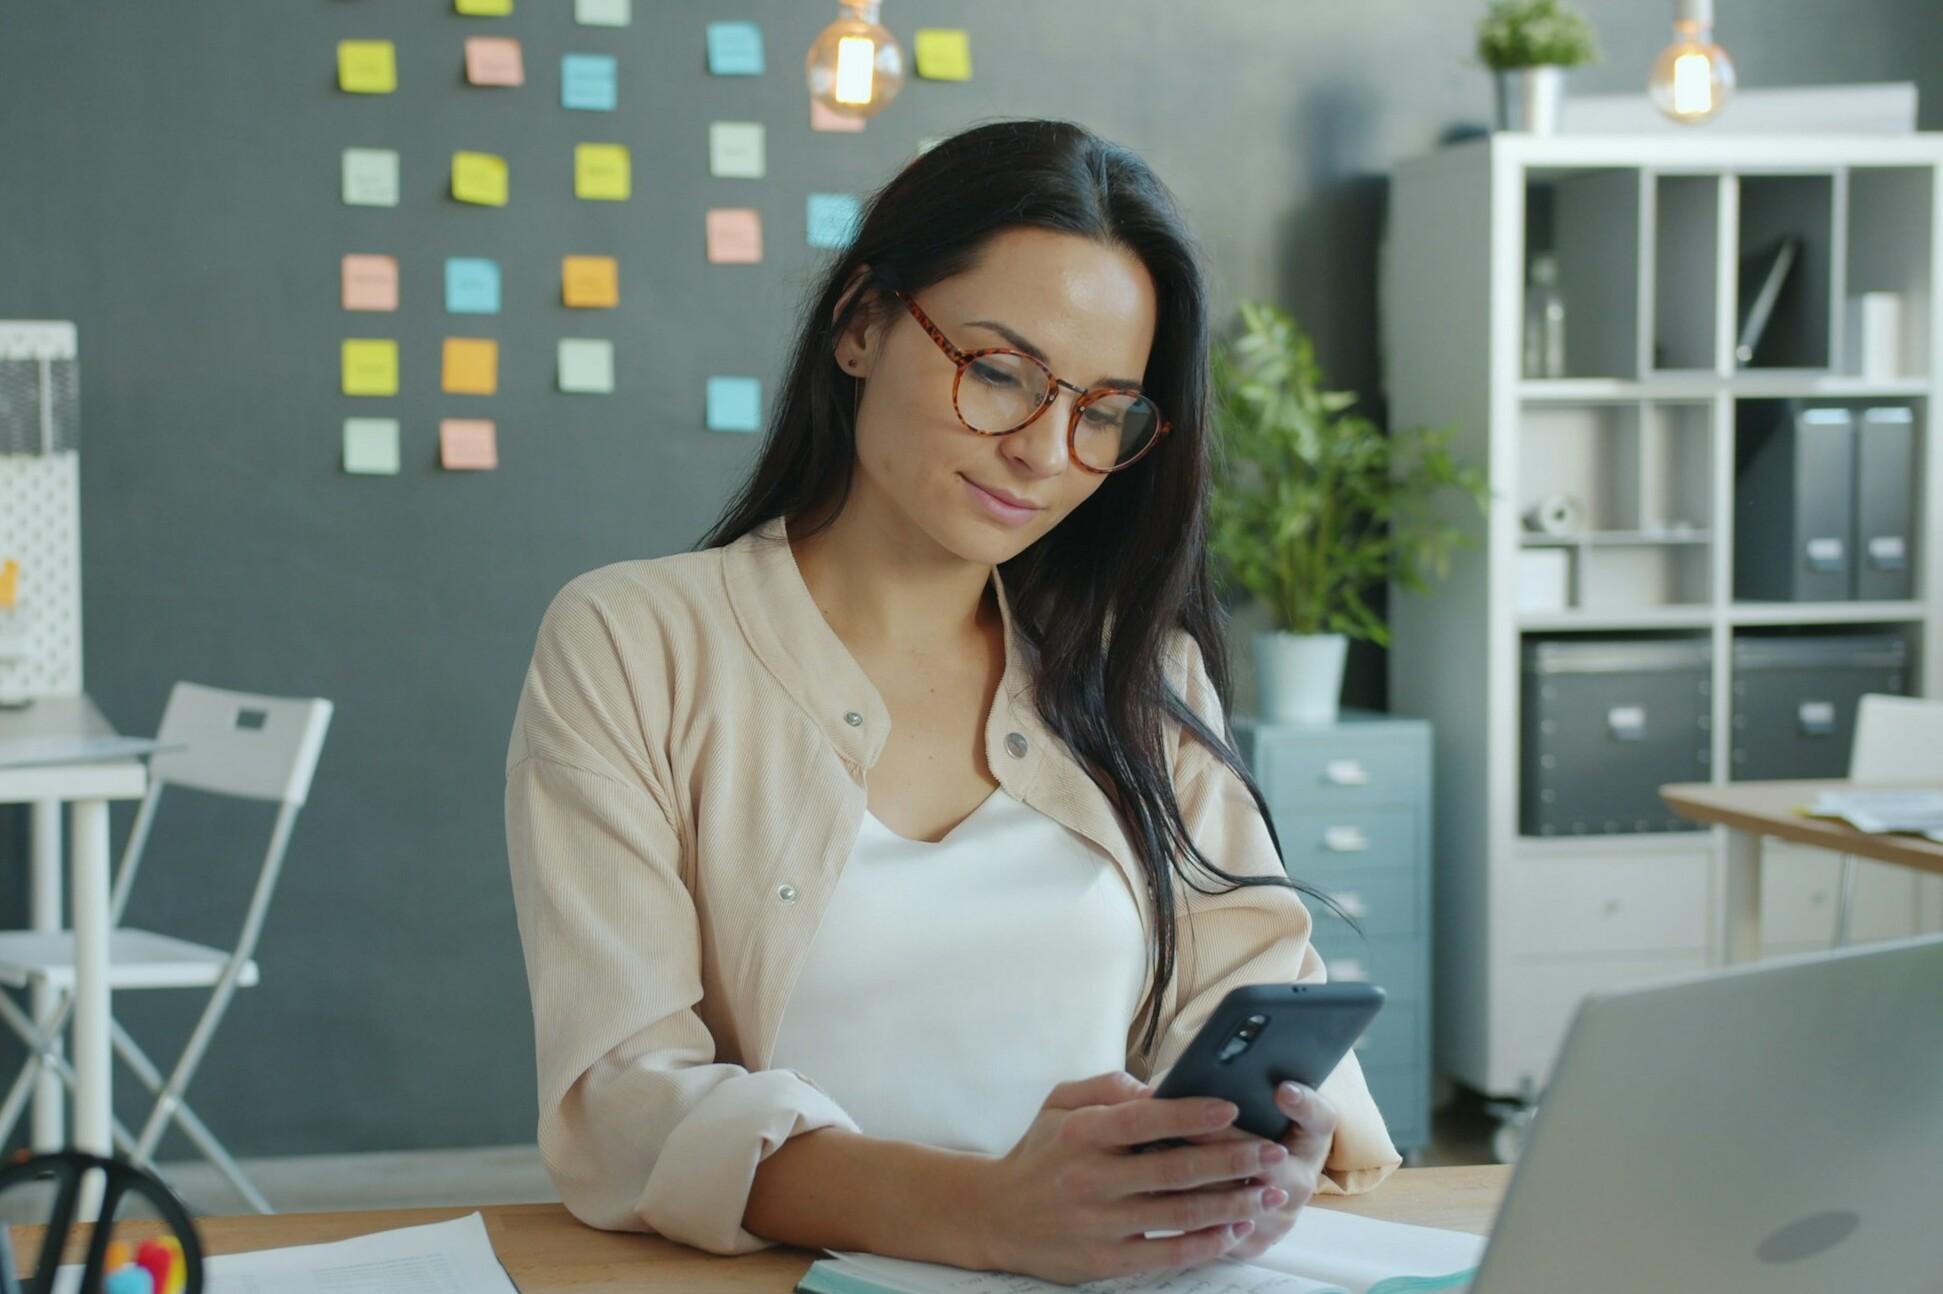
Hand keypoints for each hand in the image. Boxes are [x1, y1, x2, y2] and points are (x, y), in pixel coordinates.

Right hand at [974, 1071, 1287, 1284]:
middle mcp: (1091, 1178)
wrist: (996, 1215)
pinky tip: (1237, 1229)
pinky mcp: (1106, 1259)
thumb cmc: (1040, 1154)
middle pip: (1174, 1169)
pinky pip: (1168, 1253)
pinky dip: (1208, 1242)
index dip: (1192, 1114)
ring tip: (1270, 1192)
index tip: (1233, 1109)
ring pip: (1180, 1213)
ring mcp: (1099, 1223)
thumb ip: (1106, 1086)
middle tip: (1272, 1153)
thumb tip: (1157, 1087)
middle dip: (1232, 1160)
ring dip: (1233, 1203)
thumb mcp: (1058, 1104)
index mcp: (1082, 1133)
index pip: (1144, 1119)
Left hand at [1170, 1080, 1339, 1260]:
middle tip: (1189, 1124)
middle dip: (1224, 1141)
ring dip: (1200, 1175)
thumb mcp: (1241, 1102)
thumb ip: (1220, 1083)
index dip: (1303, 1105)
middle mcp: (1301, 1178)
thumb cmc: (1235, 1129)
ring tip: (1161, 1151)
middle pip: (1269, 1160)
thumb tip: (1174, 1083)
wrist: (1244, 1185)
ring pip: (1240, 1198)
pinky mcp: (1254, 1242)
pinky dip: (1189, 1208)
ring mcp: (1280, 1214)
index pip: (1319, 1119)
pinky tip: (1158, 1187)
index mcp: (1309, 1138)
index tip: (1281, 1089)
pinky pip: (1222, 1230)